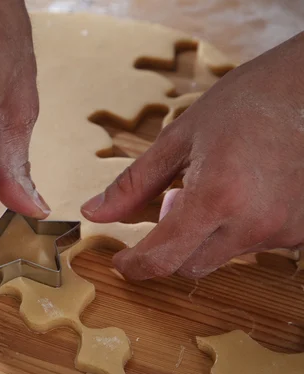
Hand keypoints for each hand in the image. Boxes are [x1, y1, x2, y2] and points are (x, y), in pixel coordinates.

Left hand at [81, 32, 303, 279]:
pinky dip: (238, 228)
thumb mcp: (179, 137)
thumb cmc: (246, 101)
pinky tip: (245, 192)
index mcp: (217, 196)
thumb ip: (134, 183)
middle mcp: (254, 223)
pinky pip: (254, 244)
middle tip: (175, 199)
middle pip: (191, 265)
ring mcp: (285, 230)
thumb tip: (95, 212)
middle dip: (171, 245)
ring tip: (217, 184)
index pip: (163, 258)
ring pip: (223, 256)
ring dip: (206, 234)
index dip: (134, 265)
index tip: (122, 261)